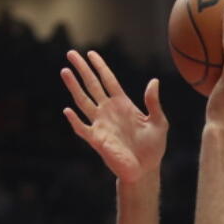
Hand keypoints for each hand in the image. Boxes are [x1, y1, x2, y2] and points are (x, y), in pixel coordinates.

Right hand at [61, 50, 167, 183]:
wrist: (145, 170)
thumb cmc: (152, 147)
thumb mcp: (159, 122)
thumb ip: (153, 103)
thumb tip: (154, 81)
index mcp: (122, 104)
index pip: (108, 80)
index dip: (99, 66)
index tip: (90, 53)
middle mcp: (108, 111)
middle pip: (92, 85)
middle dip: (82, 69)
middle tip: (71, 53)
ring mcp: (101, 124)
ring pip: (83, 101)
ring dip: (74, 87)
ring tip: (65, 72)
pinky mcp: (97, 140)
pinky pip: (82, 128)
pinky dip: (75, 120)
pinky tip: (68, 110)